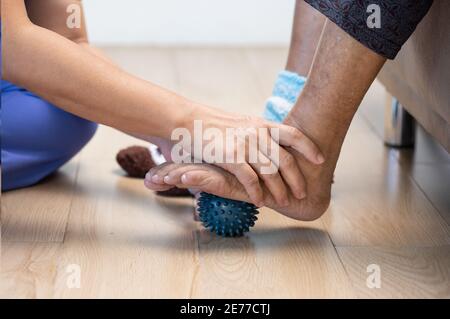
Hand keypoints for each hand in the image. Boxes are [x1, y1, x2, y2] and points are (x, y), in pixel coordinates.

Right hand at [152, 105, 323, 206]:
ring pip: (271, 171)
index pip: (293, 134)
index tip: (321, 159)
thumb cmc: (212, 125)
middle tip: (302, 192)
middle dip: (296, 178)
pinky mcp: (231, 156)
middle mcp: (256, 132)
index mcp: (261, 124)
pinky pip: (251, 179)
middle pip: (286, 158)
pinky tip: (260, 202)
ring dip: (279, 190)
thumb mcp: (241, 123)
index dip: (309, 147)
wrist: (187, 120)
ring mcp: (244, 144)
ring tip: (284, 202)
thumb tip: (272, 144)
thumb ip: (257, 133)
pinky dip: (257, 193)